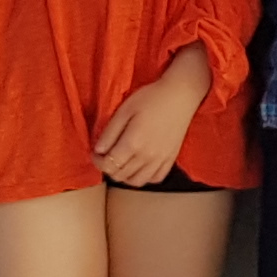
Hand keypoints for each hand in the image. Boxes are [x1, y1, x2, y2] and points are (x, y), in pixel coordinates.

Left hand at [93, 46, 214, 186]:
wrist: (181, 95)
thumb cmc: (151, 98)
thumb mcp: (125, 110)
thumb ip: (110, 133)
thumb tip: (98, 150)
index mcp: (133, 143)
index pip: (108, 165)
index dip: (97, 161)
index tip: (95, 152)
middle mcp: (147, 157)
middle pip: (120, 175)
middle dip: (108, 168)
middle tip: (106, 155)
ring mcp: (160, 160)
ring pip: (136, 182)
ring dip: (124, 176)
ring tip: (121, 162)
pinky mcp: (171, 159)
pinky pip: (155, 178)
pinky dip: (144, 177)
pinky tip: (139, 166)